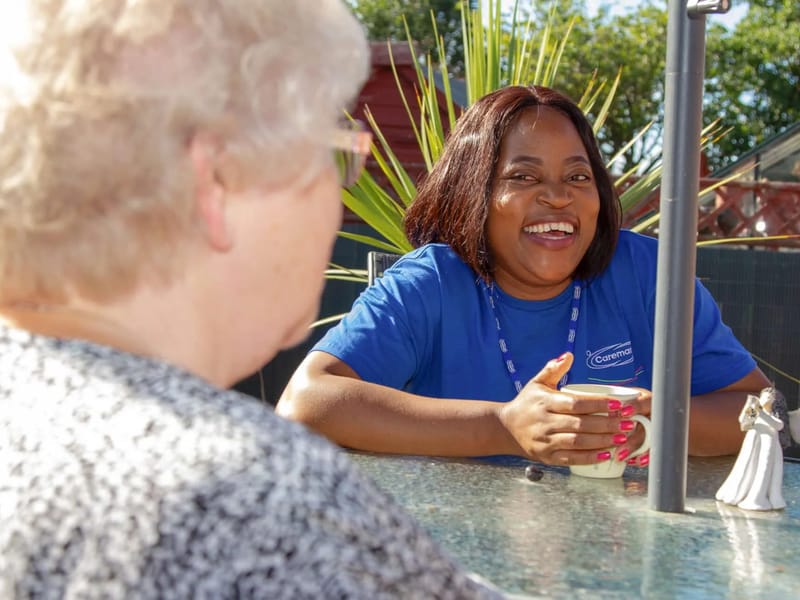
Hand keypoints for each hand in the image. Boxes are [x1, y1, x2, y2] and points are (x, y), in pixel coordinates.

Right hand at [497, 353, 649, 465]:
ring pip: (577, 442)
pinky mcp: (547, 457)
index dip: (598, 404)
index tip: (618, 405)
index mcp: (545, 402)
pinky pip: (571, 459)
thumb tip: (568, 355)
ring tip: (623, 438)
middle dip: (607, 424)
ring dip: (602, 441)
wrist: (505, 428)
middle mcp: (544, 422)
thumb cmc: (526, 403)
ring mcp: (545, 441)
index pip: (575, 403)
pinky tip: (606, 454)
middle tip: (629, 422)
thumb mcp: (536, 383)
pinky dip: (589, 458)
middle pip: (580, 424)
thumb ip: (553, 369)